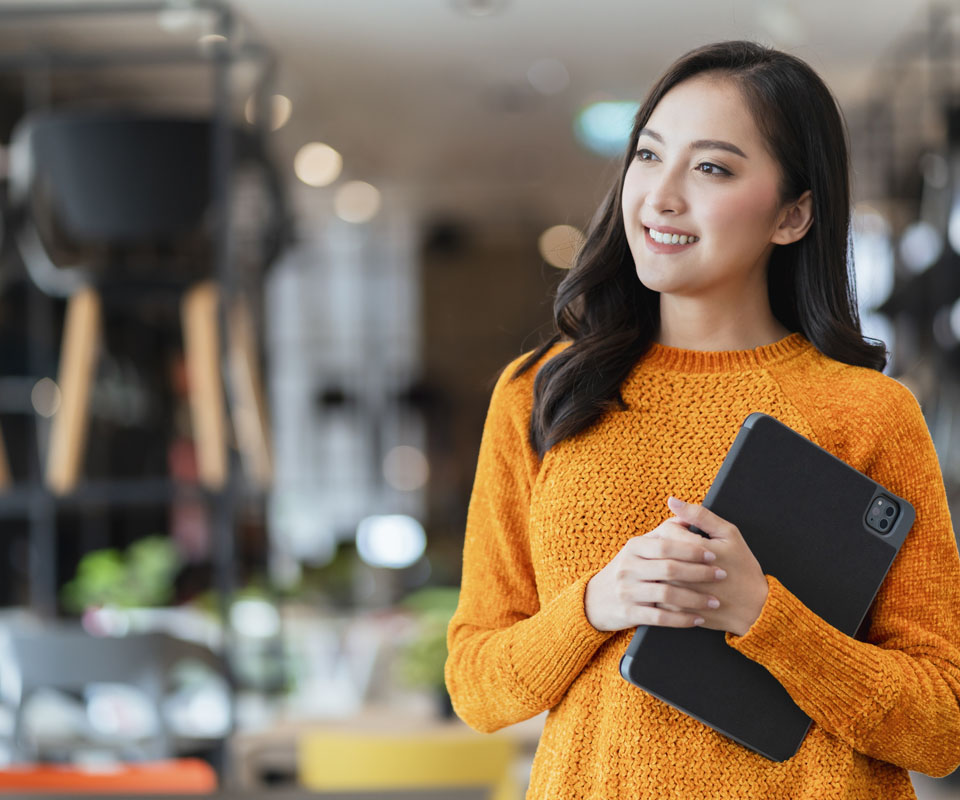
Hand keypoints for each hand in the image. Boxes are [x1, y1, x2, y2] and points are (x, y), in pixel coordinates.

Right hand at [584, 513, 725, 631]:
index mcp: (634, 547)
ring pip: (667, 594)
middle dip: (699, 572)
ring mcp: (627, 591)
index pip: (666, 545)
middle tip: (722, 575)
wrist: (595, 599)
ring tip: (715, 601)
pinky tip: (698, 618)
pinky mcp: (629, 613)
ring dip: (695, 599)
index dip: (692, 549)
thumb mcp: (638, 547)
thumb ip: (664, 532)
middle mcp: (628, 567)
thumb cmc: (628, 569)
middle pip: (669, 569)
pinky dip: (682, 619)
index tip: (714, 554)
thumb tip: (687, 514)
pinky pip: (661, 617)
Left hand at [659, 496, 768, 636]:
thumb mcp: (729, 534)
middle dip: (667, 549)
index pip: (667, 530)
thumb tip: (672, 500)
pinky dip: (664, 587)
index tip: (688, 535)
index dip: (677, 529)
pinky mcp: (678, 612)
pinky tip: (679, 584)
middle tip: (683, 552)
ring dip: (663, 567)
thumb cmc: (742, 566)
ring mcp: (680, 595)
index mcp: (697, 550)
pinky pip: (658, 594)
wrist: (754, 607)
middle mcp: (685, 573)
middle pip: (658, 552)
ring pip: (655, 573)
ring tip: (680, 567)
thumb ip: (699, 515)